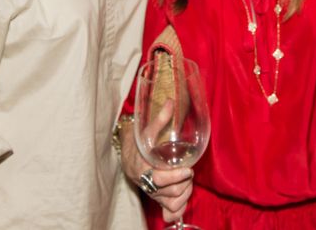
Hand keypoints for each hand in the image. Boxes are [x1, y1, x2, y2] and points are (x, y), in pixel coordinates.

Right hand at [119, 103, 193, 222]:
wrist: (127, 157)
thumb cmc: (138, 144)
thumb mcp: (146, 131)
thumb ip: (159, 119)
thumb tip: (171, 103)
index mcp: (142, 169)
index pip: (159, 179)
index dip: (176, 177)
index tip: (188, 170)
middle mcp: (146, 184)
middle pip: (170, 192)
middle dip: (183, 183)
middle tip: (188, 172)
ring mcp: (152, 194)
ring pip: (173, 202)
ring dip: (184, 192)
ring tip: (186, 180)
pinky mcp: (157, 201)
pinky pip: (170, 213)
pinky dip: (179, 209)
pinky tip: (183, 198)